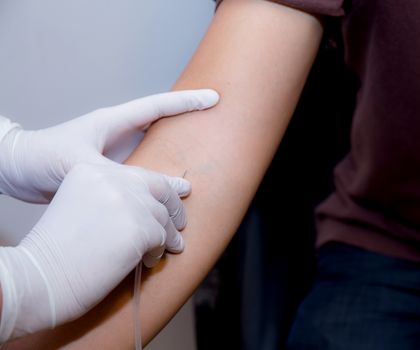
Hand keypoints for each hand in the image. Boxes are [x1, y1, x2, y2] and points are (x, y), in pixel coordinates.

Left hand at [0, 89, 217, 202]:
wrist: (17, 171)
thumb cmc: (41, 158)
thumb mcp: (79, 164)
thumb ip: (116, 176)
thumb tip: (153, 190)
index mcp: (113, 123)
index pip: (157, 107)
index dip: (186, 102)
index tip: (212, 98)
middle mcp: (118, 135)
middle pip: (161, 125)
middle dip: (188, 124)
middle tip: (215, 125)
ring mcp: (116, 154)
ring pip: (154, 151)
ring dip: (175, 156)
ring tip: (199, 165)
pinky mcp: (111, 173)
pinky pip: (142, 173)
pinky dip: (158, 179)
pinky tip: (168, 192)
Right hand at [0, 163, 189, 340]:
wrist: (39, 276)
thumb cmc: (56, 249)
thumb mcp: (79, 205)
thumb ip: (110, 196)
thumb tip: (149, 206)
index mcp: (92, 170)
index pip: (139, 174)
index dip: (165, 184)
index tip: (182, 189)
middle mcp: (112, 180)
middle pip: (158, 188)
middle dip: (174, 206)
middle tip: (181, 221)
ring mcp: (127, 202)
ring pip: (162, 216)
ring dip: (167, 235)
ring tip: (168, 247)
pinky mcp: (140, 228)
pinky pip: (162, 238)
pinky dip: (158, 251)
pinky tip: (148, 260)